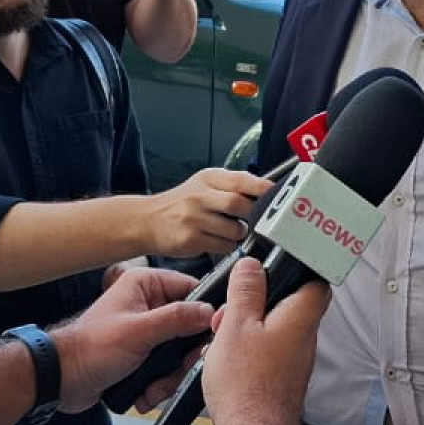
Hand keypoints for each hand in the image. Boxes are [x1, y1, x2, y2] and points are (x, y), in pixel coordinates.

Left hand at [54, 268, 213, 412]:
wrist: (63, 380)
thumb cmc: (92, 349)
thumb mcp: (139, 332)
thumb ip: (177, 319)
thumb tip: (211, 311)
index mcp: (146, 285)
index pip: (192, 290)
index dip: (205, 313)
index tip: (211, 336)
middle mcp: (149, 304)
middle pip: (189, 327)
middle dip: (183, 357)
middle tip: (178, 370)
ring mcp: (147, 331)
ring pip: (179, 352)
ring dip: (170, 376)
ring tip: (153, 389)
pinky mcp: (143, 354)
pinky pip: (166, 367)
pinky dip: (159, 384)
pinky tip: (145, 393)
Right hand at [145, 169, 266, 257]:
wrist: (148, 220)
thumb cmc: (182, 203)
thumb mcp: (204, 185)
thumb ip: (232, 186)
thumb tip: (266, 191)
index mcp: (208, 178)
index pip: (241, 180)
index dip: (262, 188)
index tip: (276, 195)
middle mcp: (199, 195)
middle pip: (238, 203)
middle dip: (252, 214)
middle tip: (253, 218)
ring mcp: (193, 218)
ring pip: (234, 229)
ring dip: (240, 233)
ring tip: (231, 229)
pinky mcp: (190, 239)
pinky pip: (223, 246)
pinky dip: (227, 245)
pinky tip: (217, 239)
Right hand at [199, 256, 327, 424]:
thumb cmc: (248, 385)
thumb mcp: (236, 325)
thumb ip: (245, 291)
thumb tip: (252, 267)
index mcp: (301, 317)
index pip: (314, 281)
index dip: (292, 271)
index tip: (268, 271)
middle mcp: (304, 339)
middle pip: (286, 306)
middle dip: (254, 305)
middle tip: (230, 313)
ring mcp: (293, 362)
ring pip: (271, 331)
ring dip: (244, 330)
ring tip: (220, 340)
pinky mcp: (280, 381)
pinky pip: (264, 355)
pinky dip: (244, 353)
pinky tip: (223, 362)